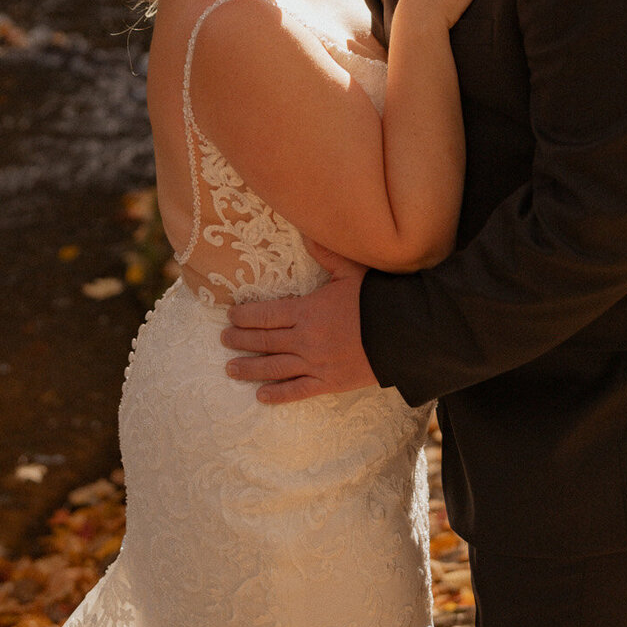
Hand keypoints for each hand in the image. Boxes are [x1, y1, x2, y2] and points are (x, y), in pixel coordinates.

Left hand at [221, 240, 377, 402]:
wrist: (403, 333)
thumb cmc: (376, 299)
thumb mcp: (350, 270)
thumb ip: (325, 253)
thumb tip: (306, 229)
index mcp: (307, 311)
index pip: (267, 314)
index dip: (246, 316)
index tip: (231, 316)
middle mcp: (306, 339)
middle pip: (265, 341)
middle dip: (241, 340)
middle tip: (223, 340)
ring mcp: (316, 364)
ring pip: (275, 368)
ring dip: (250, 369)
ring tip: (230, 368)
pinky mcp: (329, 383)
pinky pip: (298, 391)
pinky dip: (278, 395)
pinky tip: (261, 396)